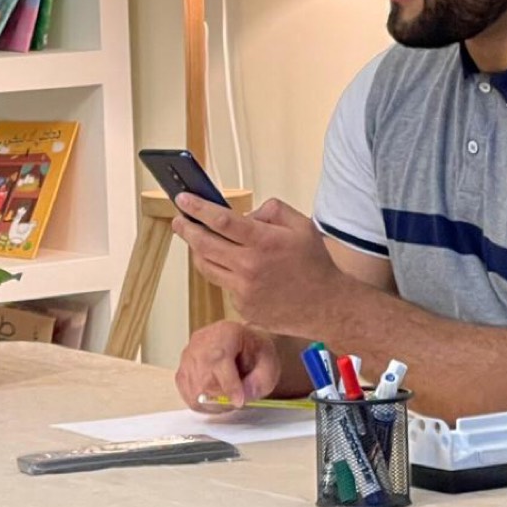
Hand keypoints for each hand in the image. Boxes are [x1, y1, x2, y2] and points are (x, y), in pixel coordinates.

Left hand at [171, 195, 348, 336]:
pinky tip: (234, 267)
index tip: (184, 200)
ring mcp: (243, 290)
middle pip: (204, 244)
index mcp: (264, 242)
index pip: (221, 221)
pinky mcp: (242, 306)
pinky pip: (224, 284)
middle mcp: (250, 267)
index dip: (198, 208)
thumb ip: (271, 211)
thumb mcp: (301, 225)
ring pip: (207, 266)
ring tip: (197, 239)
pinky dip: (225, 272)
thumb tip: (245, 215)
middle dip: (186, 229)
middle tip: (179, 221)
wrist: (327, 306)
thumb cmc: (316, 265)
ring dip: (197, 251)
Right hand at [175, 321, 280, 412]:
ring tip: (228, 399)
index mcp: (225, 332)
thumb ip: (258, 383)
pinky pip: (187, 392)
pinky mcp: (182, 368)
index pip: (219, 358)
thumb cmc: (256, 354)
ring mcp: (188, 354)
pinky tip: (216, 399)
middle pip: (203, 376)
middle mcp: (201, 340)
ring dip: (211, 401)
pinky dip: (201, 402)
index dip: (229, 384)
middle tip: (236, 401)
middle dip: (220, 396)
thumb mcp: (268, 366)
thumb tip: (240, 398)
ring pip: (193, 388)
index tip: (239, 401)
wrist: (246, 346)